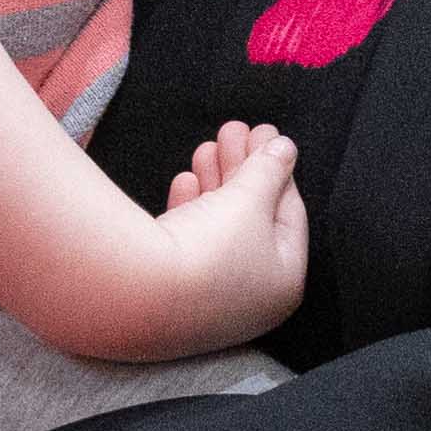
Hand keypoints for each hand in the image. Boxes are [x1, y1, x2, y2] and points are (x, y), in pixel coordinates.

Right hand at [76, 118, 305, 356]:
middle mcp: (251, 299)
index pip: (289, 215)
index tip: (266, 136)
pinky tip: (185, 179)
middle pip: (252, 220)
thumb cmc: (211, 250)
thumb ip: (269, 169)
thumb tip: (285, 148)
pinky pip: (191, 244)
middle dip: (242, 171)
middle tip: (234, 130)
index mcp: (284, 282)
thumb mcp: (250, 199)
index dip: (278, 170)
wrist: (141, 292)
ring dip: (215, 183)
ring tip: (209, 145)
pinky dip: (192, 209)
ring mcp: (211, 300)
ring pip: (220, 229)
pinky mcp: (175, 294)